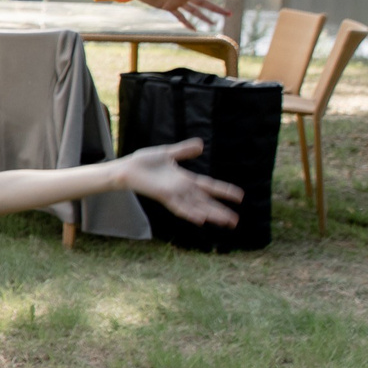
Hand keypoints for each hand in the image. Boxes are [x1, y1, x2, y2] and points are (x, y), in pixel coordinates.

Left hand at [118, 138, 242, 226]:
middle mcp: (182, 189)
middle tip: (236, 221)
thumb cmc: (143, 162)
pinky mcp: (164, 196)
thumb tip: (201, 144)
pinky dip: (190, 213)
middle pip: (206, 202)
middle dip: (221, 211)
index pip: (209, 186)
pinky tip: (201, 220)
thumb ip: (184, 150)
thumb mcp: (167, 153)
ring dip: (211, 215)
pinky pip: (180, 207)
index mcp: (185, 180)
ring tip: (227, 222)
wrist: (126, 168)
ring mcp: (174, 194)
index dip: (224, 191)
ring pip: (197, 207)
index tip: (241, 196)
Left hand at [129, 0, 232, 31]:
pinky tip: (195, 30)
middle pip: (204, 2)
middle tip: (230, 14)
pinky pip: (180, 17)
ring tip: (215, 24)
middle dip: (216, 9)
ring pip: (194, 11)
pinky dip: (187, 23)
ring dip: (204, 17)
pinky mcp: (168, 7)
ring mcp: (177, 1)